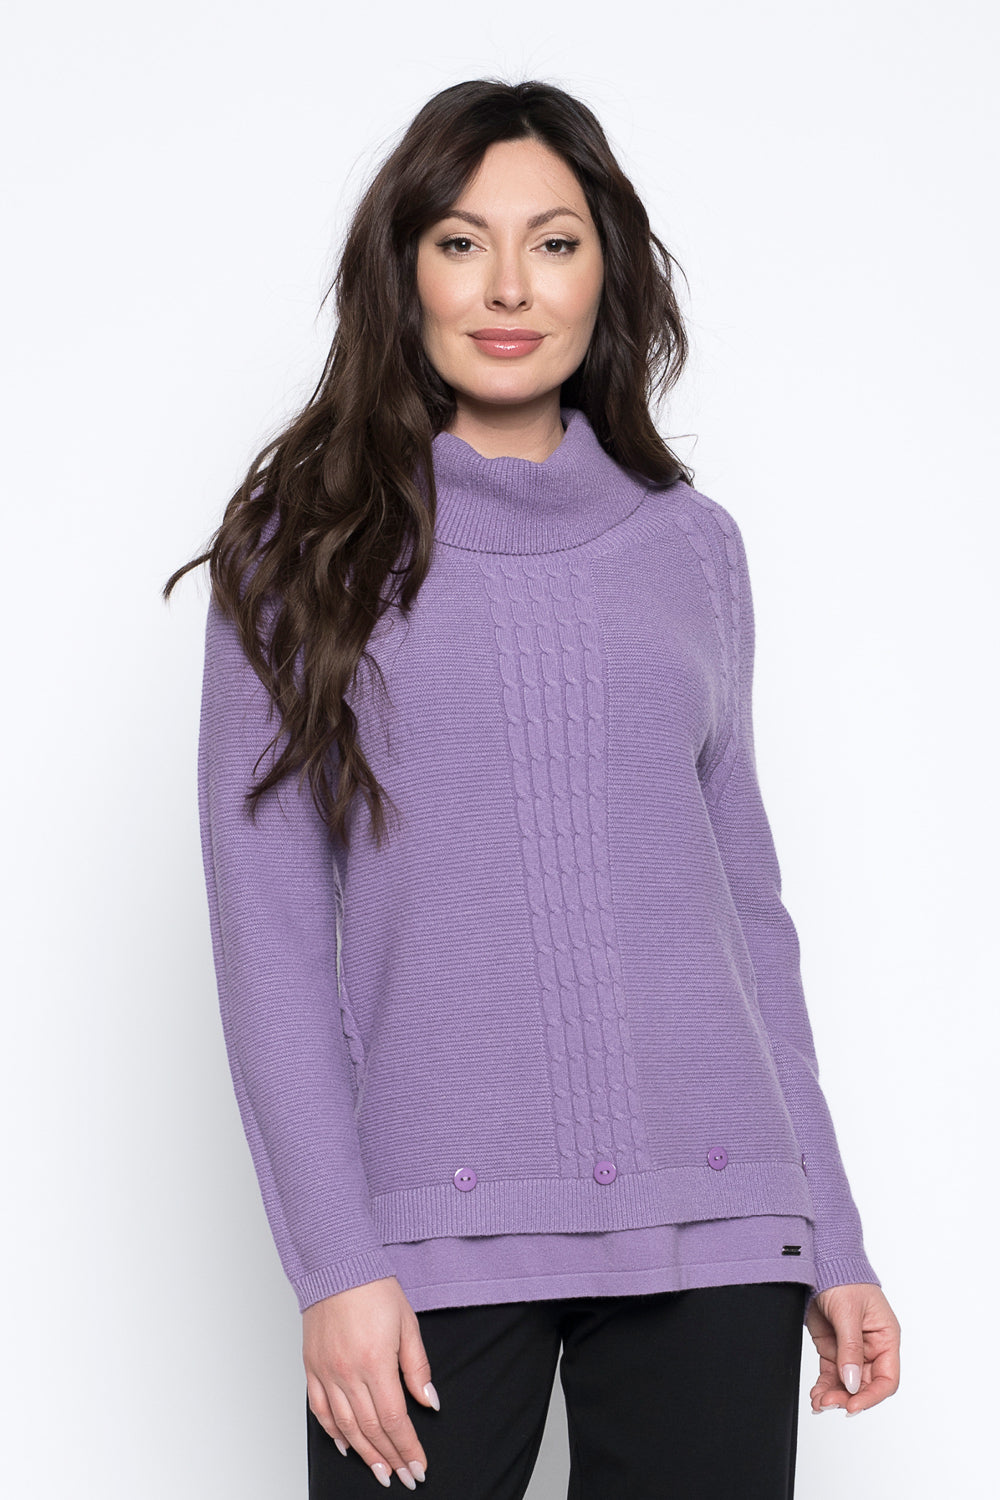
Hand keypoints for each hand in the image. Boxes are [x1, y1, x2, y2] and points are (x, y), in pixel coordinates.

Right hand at [303, 1275, 436, 1487]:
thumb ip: (417, 1367)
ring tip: (379, 1471)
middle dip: (390, 1457)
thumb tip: (429, 1402)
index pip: (394, 1419)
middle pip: (370, 1428)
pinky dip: (332, 1432)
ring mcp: (326, 1371)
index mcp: (375, 1362)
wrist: (337, 1265)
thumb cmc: (374, 1288)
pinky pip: (320, 1409)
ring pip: (345, 1426)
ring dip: (364, 1453)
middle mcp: (347, 1372)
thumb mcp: (407, 1324)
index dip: (408, 1447)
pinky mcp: (311, 1367)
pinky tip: (345, 1445)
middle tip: (403, 1477)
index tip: (418, 1466)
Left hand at [804, 1282, 899, 1413]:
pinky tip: (816, 1396)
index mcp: (886, 1338)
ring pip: (846, 1383)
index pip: (886, 1378)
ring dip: (833, 1395)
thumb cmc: (844, 1278)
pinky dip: (824, 1386)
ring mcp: (851, 1350)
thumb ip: (850, 1347)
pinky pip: (831, 1375)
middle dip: (847, 1397)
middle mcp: (871, 1348)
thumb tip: (851, 1382)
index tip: (853, 1404)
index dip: (872, 1396)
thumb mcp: (848, 1312)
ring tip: (818, 1403)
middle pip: (864, 1385)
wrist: (820, 1262)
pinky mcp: (833, 1349)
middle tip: (828, 1403)